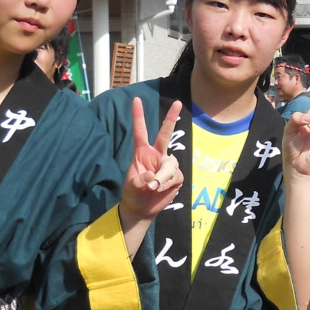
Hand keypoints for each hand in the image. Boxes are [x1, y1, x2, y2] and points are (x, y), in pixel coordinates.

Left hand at [121, 97, 183, 221]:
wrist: (142, 209)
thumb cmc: (133, 195)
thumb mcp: (131, 187)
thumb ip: (140, 181)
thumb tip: (154, 177)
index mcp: (142, 153)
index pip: (140, 131)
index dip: (138, 116)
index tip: (136, 99)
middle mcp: (156, 155)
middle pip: (165, 134)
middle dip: (171, 118)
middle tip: (179, 102)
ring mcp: (167, 165)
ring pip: (171, 164)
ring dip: (163, 176)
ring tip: (154, 188)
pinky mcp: (176, 177)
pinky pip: (176, 176)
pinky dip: (168, 184)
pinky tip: (162, 190)